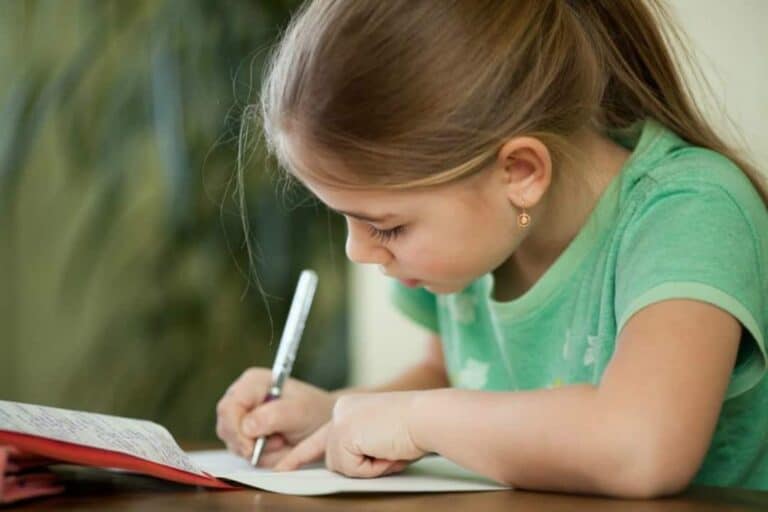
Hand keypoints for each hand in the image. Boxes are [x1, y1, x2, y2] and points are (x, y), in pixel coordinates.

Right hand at [215, 367, 334, 466]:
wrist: (324, 424)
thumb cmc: (314, 411)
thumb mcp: (299, 411)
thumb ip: (273, 416)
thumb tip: (247, 426)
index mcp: (252, 382)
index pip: (228, 408)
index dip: (236, 430)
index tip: (251, 448)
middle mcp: (242, 397)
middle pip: (226, 428)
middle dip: (249, 444)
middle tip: (278, 443)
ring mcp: (241, 417)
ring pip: (234, 444)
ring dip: (260, 451)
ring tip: (284, 440)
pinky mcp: (245, 435)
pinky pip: (244, 453)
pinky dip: (263, 456)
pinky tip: (280, 446)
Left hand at [274, 392, 426, 476]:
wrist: (427, 416)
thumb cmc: (415, 426)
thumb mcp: (381, 436)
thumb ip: (362, 447)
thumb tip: (351, 466)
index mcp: (349, 408)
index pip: (320, 437)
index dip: (300, 456)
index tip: (281, 468)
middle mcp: (340, 411)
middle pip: (333, 456)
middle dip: (359, 466)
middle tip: (387, 453)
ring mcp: (339, 421)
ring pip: (341, 466)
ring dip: (369, 466)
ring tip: (389, 448)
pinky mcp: (343, 434)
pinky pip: (350, 468)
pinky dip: (371, 468)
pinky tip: (385, 449)